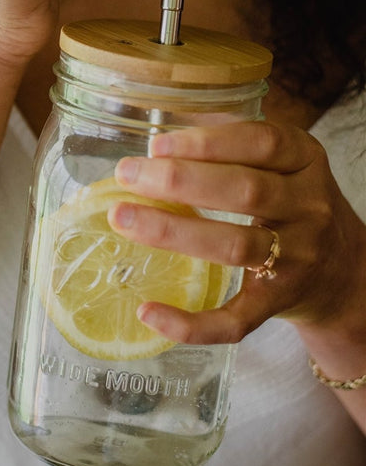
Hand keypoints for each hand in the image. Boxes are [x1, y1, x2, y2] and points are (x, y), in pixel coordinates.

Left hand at [108, 120, 365, 344]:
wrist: (342, 270)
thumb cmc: (291, 204)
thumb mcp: (282, 163)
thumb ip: (232, 146)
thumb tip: (155, 144)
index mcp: (306, 161)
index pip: (262, 143)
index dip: (207, 142)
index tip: (157, 146)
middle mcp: (308, 208)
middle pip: (245, 191)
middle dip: (179, 181)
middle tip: (127, 175)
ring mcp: (296, 259)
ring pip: (235, 246)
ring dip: (173, 232)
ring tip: (123, 219)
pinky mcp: (278, 303)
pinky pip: (235, 320)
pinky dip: (190, 323)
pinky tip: (148, 311)